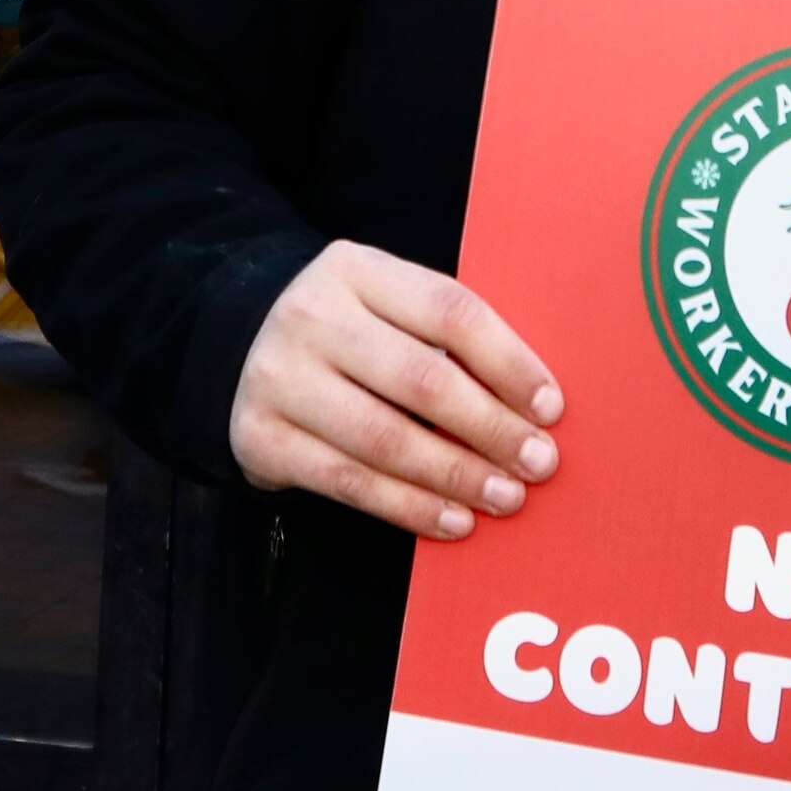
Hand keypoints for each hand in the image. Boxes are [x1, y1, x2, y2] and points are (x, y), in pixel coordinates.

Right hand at [226, 240, 563, 540]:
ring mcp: (280, 378)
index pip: (451, 312)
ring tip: (505, 498)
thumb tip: (535, 405)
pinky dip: (410, 507)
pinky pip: (350, 483)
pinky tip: (452, 520)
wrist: (240, 348)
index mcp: (357, 270)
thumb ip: (448, 338)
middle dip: (492, 429)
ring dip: (456, 476)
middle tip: (537, 463)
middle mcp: (312, 316)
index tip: (550, 408)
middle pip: (423, 380)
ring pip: (386, 439)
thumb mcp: (387, 305)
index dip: (510, 363)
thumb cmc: (349, 333)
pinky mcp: (261, 437)